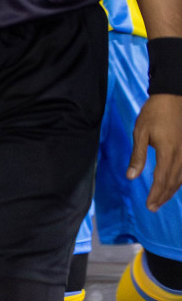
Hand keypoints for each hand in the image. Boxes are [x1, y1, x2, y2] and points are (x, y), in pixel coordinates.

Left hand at [130, 93, 181, 210]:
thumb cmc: (154, 113)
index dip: (155, 194)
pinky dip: (179, 181)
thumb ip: (137, 156)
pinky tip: (173, 185)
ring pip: (181, 178)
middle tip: (153, 207)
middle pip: (173, 182)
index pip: (161, 180)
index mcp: (168, 153)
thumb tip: (131, 176)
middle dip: (162, 196)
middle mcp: (181, 156)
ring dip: (171, 191)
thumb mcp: (140, 133)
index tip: (148, 205)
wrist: (173, 98)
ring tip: (160, 200)